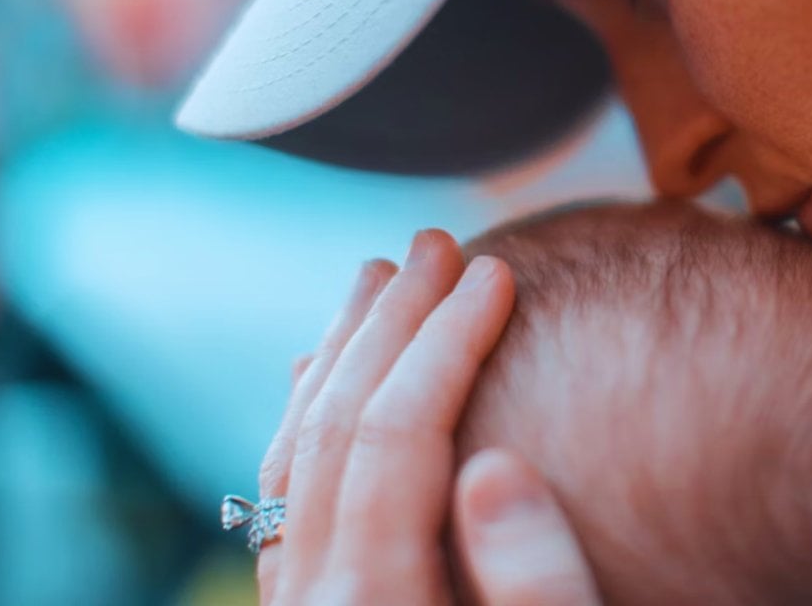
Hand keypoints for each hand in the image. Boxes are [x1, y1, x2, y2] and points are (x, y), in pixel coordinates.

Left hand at [253, 230, 603, 603]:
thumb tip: (496, 470)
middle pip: (334, 428)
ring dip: (340, 353)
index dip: (448, 341)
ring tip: (379, 277)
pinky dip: (306, 413)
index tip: (495, 271)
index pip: (399, 435)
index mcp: (376, 604)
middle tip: (437, 243)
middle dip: (390, 321)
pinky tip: (322, 373)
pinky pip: (280, 493)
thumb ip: (532, 585)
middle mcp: (313, 601)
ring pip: (294, 451)